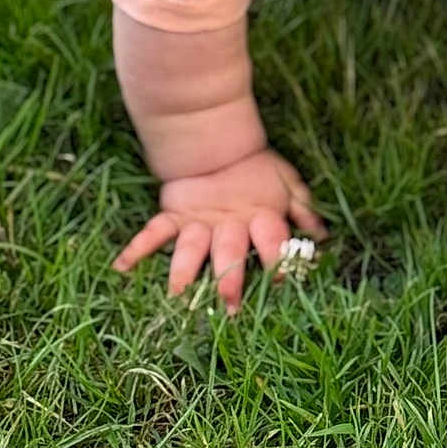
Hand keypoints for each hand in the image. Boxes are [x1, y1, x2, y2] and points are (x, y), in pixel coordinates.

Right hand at [112, 147, 327, 315]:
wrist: (217, 142)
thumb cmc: (258, 169)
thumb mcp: (288, 184)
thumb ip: (304, 210)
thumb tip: (325, 237)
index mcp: (260, 216)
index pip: (272, 240)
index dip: (278, 260)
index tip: (280, 283)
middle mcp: (229, 223)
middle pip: (229, 252)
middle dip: (229, 278)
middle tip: (228, 305)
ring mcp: (199, 221)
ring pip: (190, 247)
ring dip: (183, 270)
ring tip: (177, 295)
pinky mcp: (175, 215)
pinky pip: (154, 231)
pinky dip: (136, 247)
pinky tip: (121, 267)